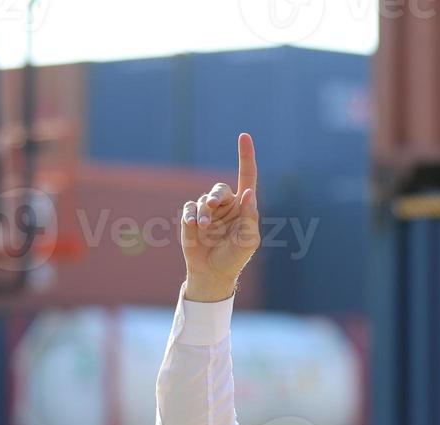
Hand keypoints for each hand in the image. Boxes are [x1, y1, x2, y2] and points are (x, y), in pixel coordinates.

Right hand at [181, 133, 260, 301]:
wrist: (213, 273)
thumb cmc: (235, 257)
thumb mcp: (249, 240)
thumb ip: (250, 217)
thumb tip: (249, 192)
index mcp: (244, 207)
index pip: (247, 177)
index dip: (246, 157)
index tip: (244, 136)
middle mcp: (226, 205)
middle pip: (221, 189)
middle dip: (216, 196)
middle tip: (212, 206)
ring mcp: (207, 211)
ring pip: (204, 199)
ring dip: (204, 212)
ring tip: (204, 227)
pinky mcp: (191, 218)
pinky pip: (189, 209)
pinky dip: (191, 216)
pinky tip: (194, 226)